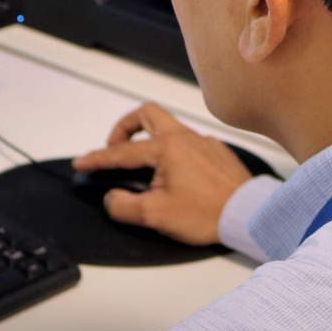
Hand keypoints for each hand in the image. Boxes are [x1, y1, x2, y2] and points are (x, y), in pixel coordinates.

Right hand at [72, 102, 253, 245]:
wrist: (248, 214)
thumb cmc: (209, 213)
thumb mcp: (156, 215)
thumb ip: (125, 205)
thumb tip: (113, 198)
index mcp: (167, 148)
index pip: (122, 151)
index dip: (98, 158)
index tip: (83, 162)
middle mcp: (185, 137)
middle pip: (146, 115)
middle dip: (124, 128)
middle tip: (115, 148)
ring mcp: (203, 142)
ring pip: (168, 126)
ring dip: (148, 138)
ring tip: (141, 162)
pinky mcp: (216, 152)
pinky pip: (187, 141)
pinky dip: (171, 150)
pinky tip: (172, 172)